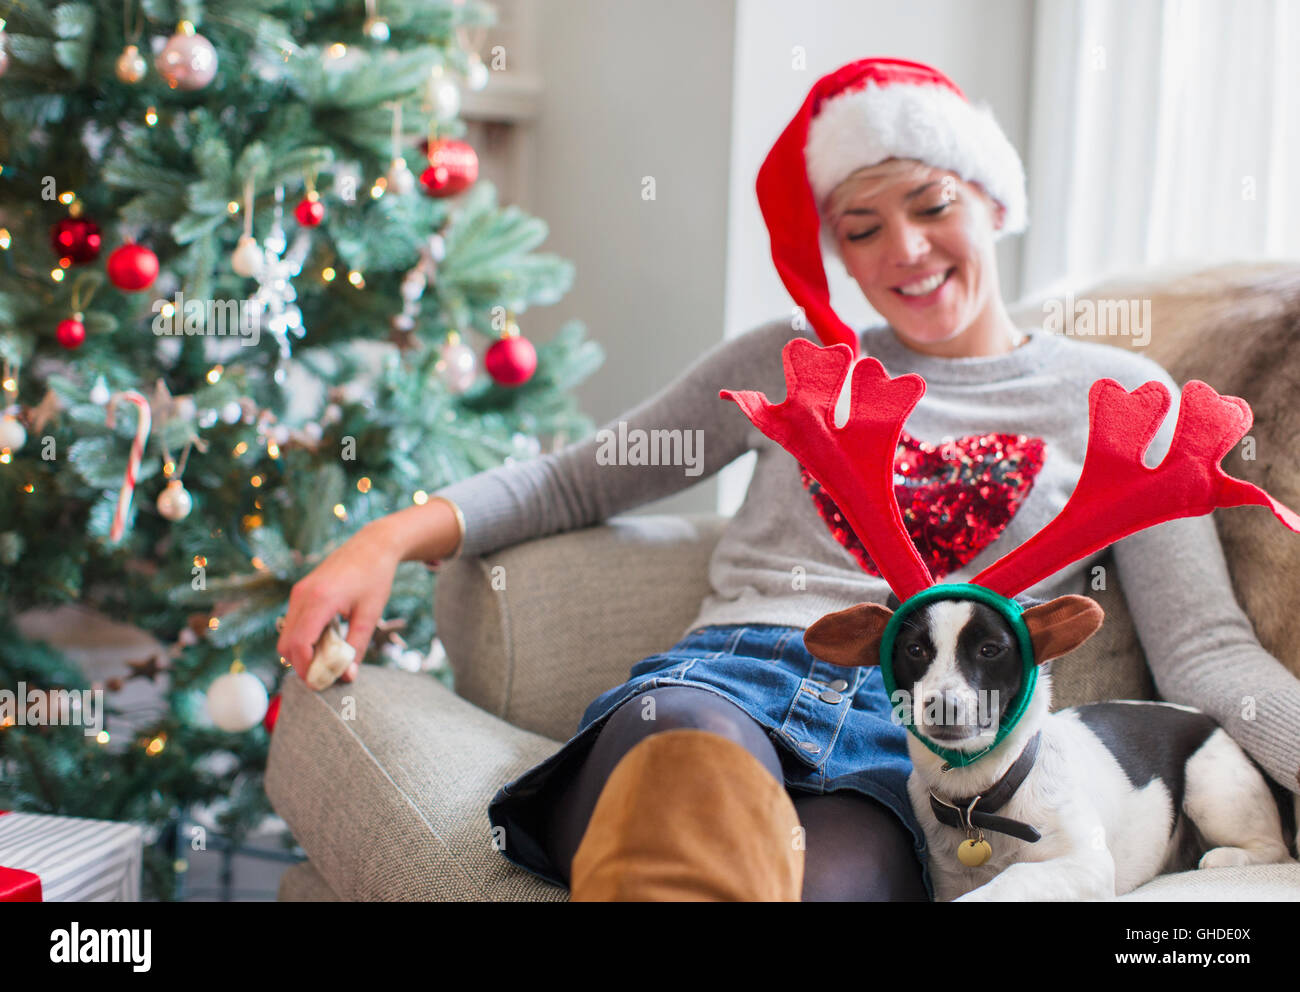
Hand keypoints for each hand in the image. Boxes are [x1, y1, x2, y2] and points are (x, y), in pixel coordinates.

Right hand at [276, 524, 401, 686]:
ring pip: (286, 635)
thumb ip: (357, 647)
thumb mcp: (370, 615)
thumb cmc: (375, 577)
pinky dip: (304, 639)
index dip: (307, 669)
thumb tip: (347, 676)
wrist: (372, 545)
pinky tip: (327, 641)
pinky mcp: (300, 592)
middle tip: (326, 676)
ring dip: (302, 653)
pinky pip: (293, 624)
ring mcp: (298, 593)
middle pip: (287, 645)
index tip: (322, 683)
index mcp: (320, 600)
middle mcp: (302, 595)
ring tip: (330, 659)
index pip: (299, 645)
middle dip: (302, 665)